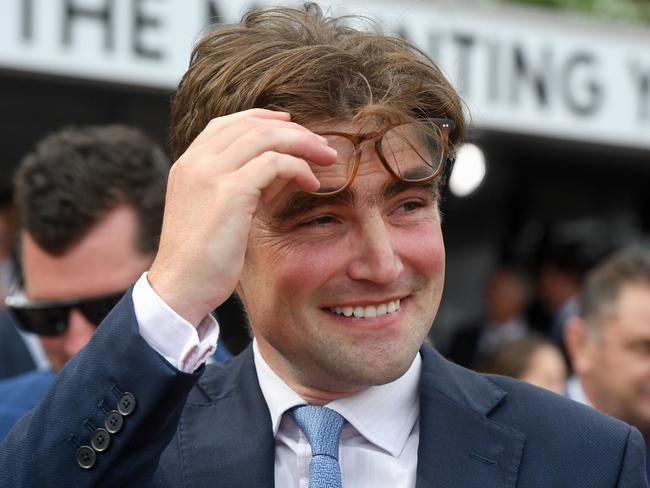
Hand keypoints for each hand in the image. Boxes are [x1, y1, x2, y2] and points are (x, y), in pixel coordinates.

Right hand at [148, 109, 336, 325]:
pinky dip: (299, 167)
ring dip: (303, 144)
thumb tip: (286, 169)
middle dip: (293, 131)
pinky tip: (312, 183)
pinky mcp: (230, 192)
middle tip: (321, 144)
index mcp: (188, 164)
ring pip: (266, 137)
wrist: (181, 287)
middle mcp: (196, 161)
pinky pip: (274, 163)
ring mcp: (211, 173)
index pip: (227, 124)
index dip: (262, 118)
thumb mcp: (223, 213)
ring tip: (327, 157)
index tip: (291, 126)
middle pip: (252, 125)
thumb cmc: (203, 258)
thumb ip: (249, 186)